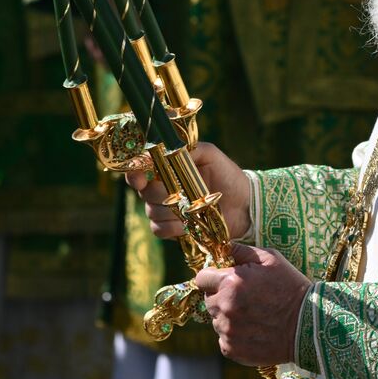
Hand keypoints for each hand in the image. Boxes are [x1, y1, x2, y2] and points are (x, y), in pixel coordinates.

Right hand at [124, 142, 252, 239]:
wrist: (243, 203)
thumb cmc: (227, 175)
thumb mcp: (211, 155)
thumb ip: (190, 149)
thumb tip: (168, 151)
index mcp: (167, 169)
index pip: (139, 170)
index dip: (134, 174)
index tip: (139, 178)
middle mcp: (162, 189)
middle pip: (145, 193)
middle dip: (161, 193)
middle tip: (182, 192)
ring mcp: (165, 210)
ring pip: (151, 212)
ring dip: (172, 211)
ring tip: (193, 208)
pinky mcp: (172, 229)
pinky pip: (159, 229)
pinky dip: (173, 227)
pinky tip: (189, 224)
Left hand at [195, 242, 310, 365]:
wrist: (308, 325)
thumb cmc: (291, 287)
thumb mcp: (271, 259)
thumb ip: (243, 251)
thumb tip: (224, 247)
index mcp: (230, 283)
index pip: (201, 278)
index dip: (212, 277)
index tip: (224, 279)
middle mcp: (224, 308)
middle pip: (207, 300)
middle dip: (221, 296)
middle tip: (245, 297)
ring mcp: (227, 331)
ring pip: (216, 320)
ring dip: (228, 316)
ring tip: (253, 314)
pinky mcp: (232, 350)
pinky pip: (224, 339)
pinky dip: (234, 335)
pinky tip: (254, 330)